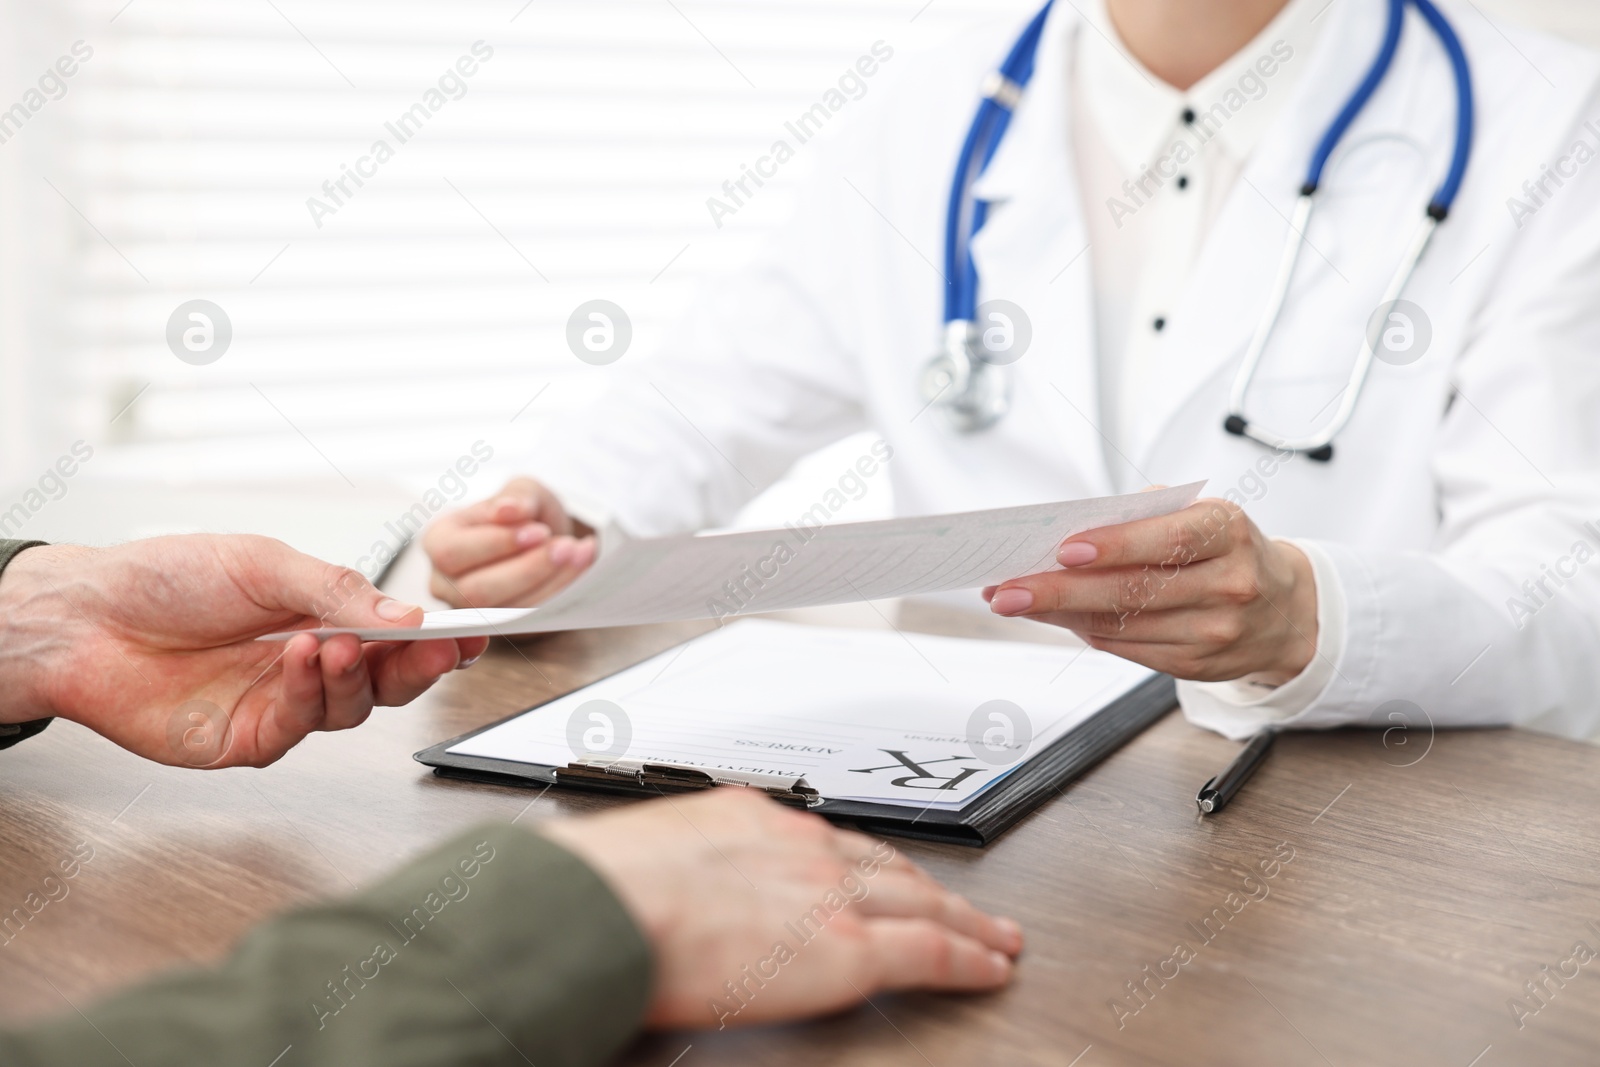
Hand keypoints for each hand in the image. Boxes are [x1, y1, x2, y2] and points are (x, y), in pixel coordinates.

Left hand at [0, 536, 489, 767]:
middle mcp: (311, 665)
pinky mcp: (246, 739)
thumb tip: (405, 613)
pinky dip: (307, 692)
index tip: (475, 631)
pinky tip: (299, 658)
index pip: (398, 635)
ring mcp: (281, 705)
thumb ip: (337, 590)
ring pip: (351, 708)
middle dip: (420, 666)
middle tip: (436, 647)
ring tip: (337, 642)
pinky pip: (298, 728)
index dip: (439, 638)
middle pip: (390, 682)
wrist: (87, 616)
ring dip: (355, 676)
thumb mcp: (265, 563)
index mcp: (324, 617)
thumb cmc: (168, 578)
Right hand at [423, 477, 596, 607]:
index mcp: (439, 542)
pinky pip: (530, 620)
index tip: (539, 530)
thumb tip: (508, 510)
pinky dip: (561, 593)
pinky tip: (582, 567)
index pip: (452, 552)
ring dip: (550, 583)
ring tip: (580, 552)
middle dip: (527, 569)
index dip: (497, 544)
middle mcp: (446, 582)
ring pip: (505, 611)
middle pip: (476, 590)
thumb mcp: (521, 493)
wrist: (544, 541)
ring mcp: (472, 611)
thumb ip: (516, 497)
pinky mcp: (504, 626)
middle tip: (565, 546)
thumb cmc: (523, 515)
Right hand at [540, 789, 1022, 1029]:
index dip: (871, 866)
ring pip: (923, 902)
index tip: (888, 879)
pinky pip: (929, 952)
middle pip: (890, 868)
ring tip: (995, 938)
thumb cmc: (599, 891)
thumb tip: (656, 900)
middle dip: (936, 890)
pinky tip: (990, 969)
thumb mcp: (640, 861)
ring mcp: (828, 892)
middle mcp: (799, 845)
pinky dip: (969, 959)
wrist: (599, 906)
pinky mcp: (845, 945)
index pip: (831, 844)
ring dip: (966, 920)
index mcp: (750, 820)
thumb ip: (673, 874)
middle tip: (970, 908)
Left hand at [984, 498, 1317, 684]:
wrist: (1285, 610)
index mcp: (1228, 532)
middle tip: (1008, 588)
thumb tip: (1070, 528)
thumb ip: (1144, 516)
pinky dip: (1083, 631)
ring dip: (1058, 615)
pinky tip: (1055, 617)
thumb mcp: (1202, 516)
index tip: (1065, 548)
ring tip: (1015, 600)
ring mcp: (1215, 631)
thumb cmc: (1227, 551)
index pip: (1168, 539)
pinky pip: (1126, 649)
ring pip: (1122, 625)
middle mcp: (1228, 584)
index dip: (1115, 545)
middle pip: (1133, 591)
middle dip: (1059, 590)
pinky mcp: (1196, 666)